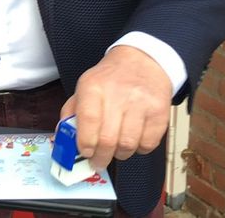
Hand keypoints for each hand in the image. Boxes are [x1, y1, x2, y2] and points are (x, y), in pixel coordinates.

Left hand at [59, 45, 171, 170]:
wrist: (143, 61)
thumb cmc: (110, 79)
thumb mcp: (85, 87)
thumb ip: (72, 112)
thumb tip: (64, 139)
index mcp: (93, 87)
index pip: (88, 120)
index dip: (86, 143)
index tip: (85, 153)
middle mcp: (118, 94)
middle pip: (108, 138)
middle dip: (101, 157)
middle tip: (98, 162)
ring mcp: (141, 103)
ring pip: (128, 145)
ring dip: (120, 154)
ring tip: (116, 149)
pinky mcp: (159, 112)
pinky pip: (148, 144)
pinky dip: (139, 149)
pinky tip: (134, 139)